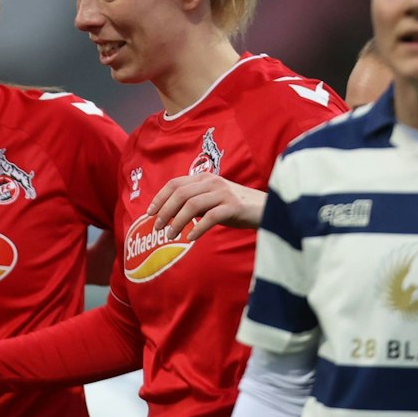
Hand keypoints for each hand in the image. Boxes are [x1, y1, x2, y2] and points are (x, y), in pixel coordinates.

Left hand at [148, 173, 265, 240]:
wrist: (268, 209)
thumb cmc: (236, 207)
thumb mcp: (212, 201)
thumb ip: (194, 203)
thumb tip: (168, 214)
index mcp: (204, 178)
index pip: (175, 184)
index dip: (159, 198)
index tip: (149, 213)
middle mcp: (212, 182)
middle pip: (180, 194)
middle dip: (165, 211)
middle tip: (157, 228)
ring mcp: (224, 193)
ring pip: (192, 205)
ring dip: (177, 222)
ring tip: (170, 236)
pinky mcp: (234, 207)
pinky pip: (210, 217)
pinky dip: (197, 229)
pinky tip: (190, 238)